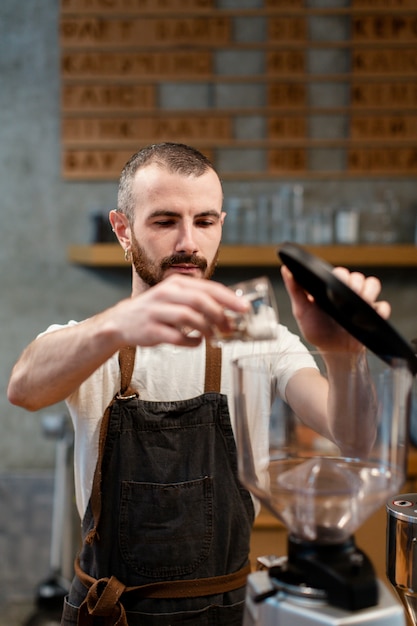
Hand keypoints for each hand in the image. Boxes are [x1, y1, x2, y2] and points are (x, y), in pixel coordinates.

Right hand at [110, 274, 249, 347]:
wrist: (122, 321)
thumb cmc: (156, 310)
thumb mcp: (176, 297)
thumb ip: (199, 300)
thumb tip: (229, 309)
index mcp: (176, 284)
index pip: (208, 288)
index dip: (229, 299)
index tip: (244, 308)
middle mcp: (166, 294)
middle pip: (199, 300)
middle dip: (219, 314)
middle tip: (230, 327)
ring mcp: (157, 311)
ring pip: (188, 317)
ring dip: (206, 329)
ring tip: (213, 336)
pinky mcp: (151, 330)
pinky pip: (176, 337)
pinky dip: (191, 341)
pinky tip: (197, 343)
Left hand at [281, 265, 390, 351]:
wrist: (332, 352)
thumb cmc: (317, 330)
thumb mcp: (302, 311)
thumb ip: (295, 290)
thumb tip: (285, 269)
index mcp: (332, 289)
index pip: (340, 273)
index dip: (340, 275)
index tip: (336, 282)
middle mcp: (348, 293)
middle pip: (357, 276)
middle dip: (353, 284)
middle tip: (346, 296)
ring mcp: (362, 303)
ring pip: (372, 284)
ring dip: (368, 291)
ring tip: (360, 303)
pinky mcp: (374, 316)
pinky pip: (383, 306)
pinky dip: (380, 309)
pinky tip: (370, 316)